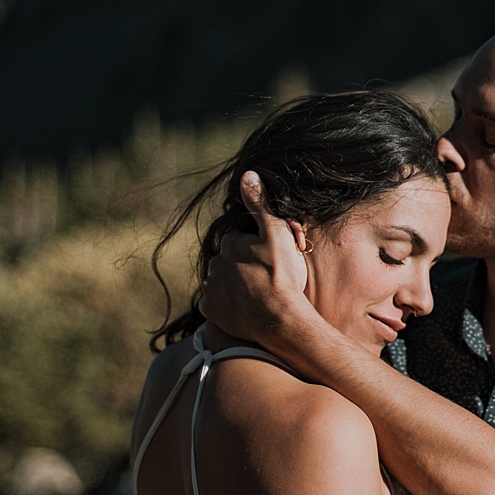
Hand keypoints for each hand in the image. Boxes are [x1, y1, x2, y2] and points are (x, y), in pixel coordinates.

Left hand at [199, 172, 310, 346]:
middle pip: (229, 260)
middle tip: (266, 277)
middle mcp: (215, 263)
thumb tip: (247, 175)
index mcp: (229, 243)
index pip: (240, 240)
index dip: (256, 247)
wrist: (280, 319)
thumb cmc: (283, 275)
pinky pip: (215, 303)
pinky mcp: (211, 311)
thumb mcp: (276, 233)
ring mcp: (212, 288)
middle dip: (243, 265)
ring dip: (234, 284)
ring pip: (221, 281)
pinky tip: (243, 308)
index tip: (271, 258)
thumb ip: (260, 204)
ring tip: (257, 294)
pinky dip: (226, 304)